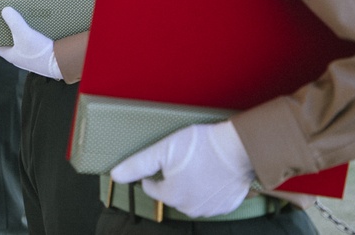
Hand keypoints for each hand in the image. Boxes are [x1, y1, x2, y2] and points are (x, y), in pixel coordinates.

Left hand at [0, 6, 60, 78]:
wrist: (61, 63)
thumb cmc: (39, 53)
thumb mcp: (23, 34)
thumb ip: (13, 21)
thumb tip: (5, 10)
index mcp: (10, 55)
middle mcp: (19, 56)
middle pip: (8, 40)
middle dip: (8, 28)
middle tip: (8, 15)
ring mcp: (29, 55)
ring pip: (21, 39)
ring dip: (21, 29)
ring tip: (21, 16)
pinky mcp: (40, 52)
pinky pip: (33, 40)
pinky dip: (32, 32)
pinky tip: (35, 23)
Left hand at [111, 121, 254, 217]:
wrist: (239, 148)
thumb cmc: (202, 146)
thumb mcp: (163, 149)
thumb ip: (138, 164)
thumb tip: (116, 174)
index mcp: (171, 196)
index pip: (151, 186)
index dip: (153, 171)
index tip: (163, 158)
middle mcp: (189, 208)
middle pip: (171, 192)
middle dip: (172, 177)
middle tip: (182, 158)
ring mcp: (210, 208)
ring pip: (190, 196)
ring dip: (190, 183)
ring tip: (197, 164)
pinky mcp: (227, 205)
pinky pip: (210, 198)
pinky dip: (208, 187)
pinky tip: (211, 172)